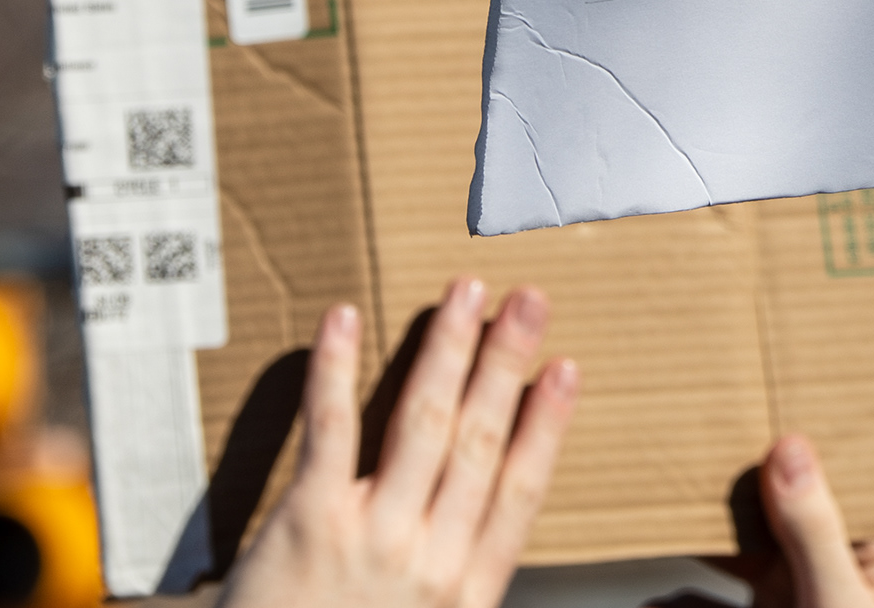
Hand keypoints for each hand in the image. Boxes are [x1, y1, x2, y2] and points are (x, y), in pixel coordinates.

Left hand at [218, 280, 576, 607]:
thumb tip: (484, 528)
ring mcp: (370, 533)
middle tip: (527, 301)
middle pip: (479, 440)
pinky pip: (330, 429)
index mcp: (467, 590)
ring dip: (448, 350)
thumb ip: (453, 586)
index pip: (521, 490)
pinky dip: (338, 369)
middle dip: (506, 363)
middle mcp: (429, 557)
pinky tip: (346, 322)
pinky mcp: (306, 520)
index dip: (547, 425)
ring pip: (422, 422)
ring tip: (465, 295)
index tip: (567, 371)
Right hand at [652, 434, 873, 607]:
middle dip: (725, 494)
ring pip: (736, 564)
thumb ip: (813, 529)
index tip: (733, 414)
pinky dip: (682, 604)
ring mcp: (797, 602)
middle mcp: (833, 570)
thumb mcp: (838, 600)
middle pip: (772, 516)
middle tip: (670, 457)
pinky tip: (651, 600)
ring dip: (694, 548)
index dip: (782, 449)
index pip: (825, 481)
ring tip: (646, 518)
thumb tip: (789, 445)